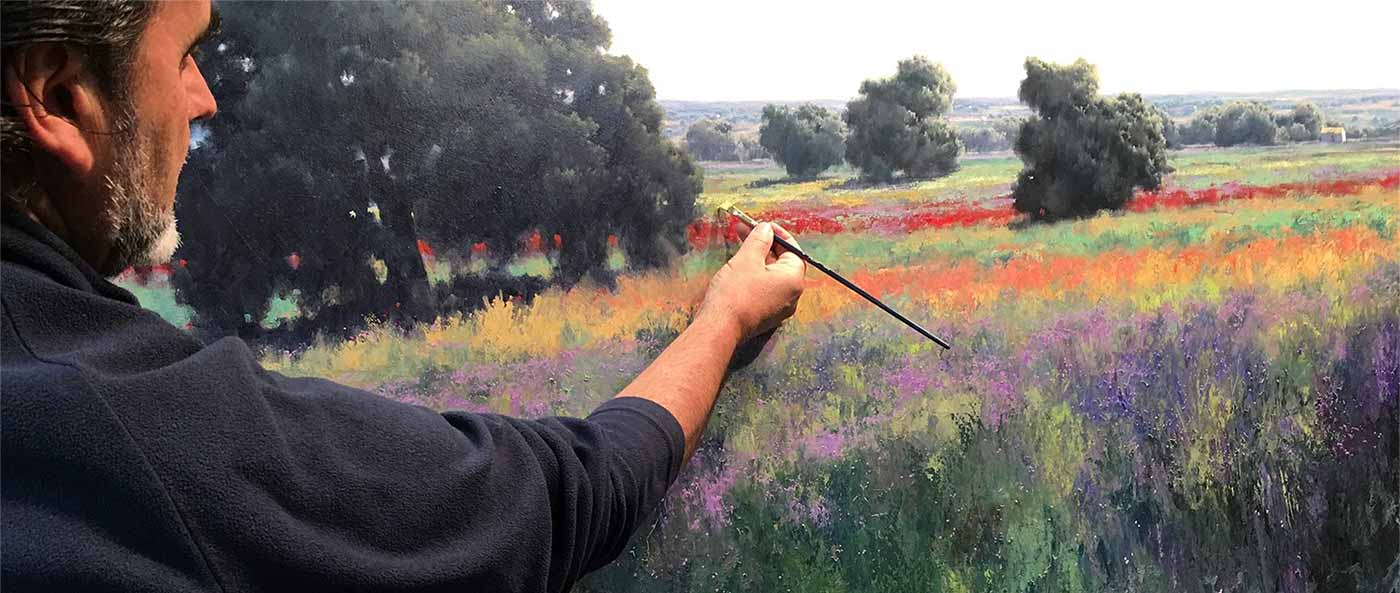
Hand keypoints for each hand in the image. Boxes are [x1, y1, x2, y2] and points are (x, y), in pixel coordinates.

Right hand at [697, 222, 805, 341]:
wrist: (720, 326)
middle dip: (764, 245)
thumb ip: (759, 240)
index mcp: (794, 279)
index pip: (792, 249)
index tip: (762, 225)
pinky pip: (765, 288)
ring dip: (759, 258)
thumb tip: (766, 229)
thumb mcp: (747, 258)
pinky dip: (756, 275)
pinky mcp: (766, 314)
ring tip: (741, 245)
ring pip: (772, 275)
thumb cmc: (736, 292)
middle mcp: (792, 295)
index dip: (776, 234)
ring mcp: (779, 307)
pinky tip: (741, 266)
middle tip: (746, 231)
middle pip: (782, 262)